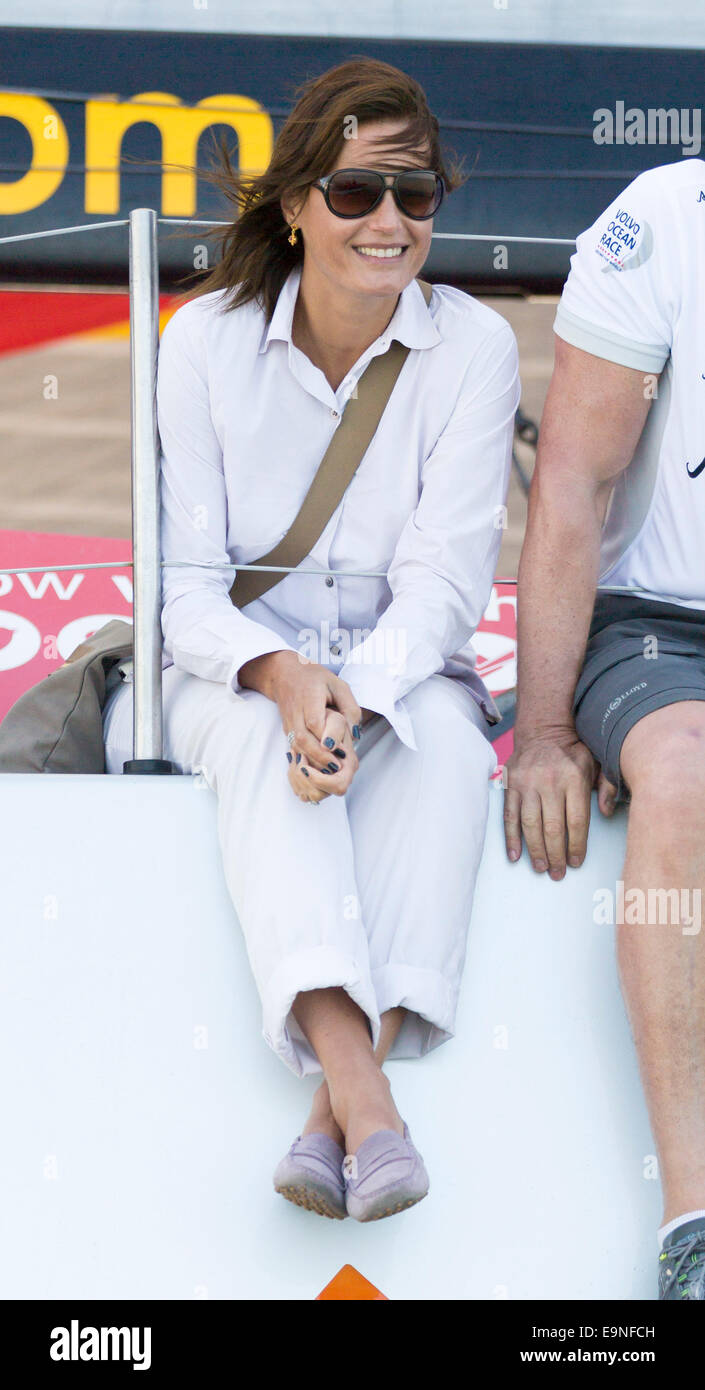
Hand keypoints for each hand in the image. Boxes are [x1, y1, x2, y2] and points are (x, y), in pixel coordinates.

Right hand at [237, 650, 361, 795]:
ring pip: (295, 745)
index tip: (340, 751)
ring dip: (311, 760)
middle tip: (336, 768)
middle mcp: (295, 711)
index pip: (314, 722)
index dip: (326, 738)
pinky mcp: (286, 729)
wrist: (284, 673)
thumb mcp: (338, 685)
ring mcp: (288, 722)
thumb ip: (350, 707)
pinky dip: (305, 758)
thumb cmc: (316, 678)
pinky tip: (318, 768)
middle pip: (302, 738)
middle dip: (319, 756)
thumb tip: (355, 734)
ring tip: (329, 771)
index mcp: (309, 697)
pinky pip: (293, 746)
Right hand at [503, 730, 605, 879]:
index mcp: (574, 778)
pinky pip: (509, 815)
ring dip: (535, 850)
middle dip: (556, 855)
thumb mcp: (597, 762)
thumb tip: (607, 812)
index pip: (577, 821)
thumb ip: (607, 785)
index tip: (576, 862)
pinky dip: (511, 837)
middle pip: (553, 828)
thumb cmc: (573, 750)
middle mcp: (550, 782)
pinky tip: (515, 855)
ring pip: (530, 824)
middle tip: (557, 873)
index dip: (576, 846)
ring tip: (540, 867)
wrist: (542, 729)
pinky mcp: (511, 784)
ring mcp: (527, 783)